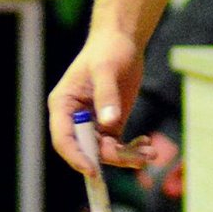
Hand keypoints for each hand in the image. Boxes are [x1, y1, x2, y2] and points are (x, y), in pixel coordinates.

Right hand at [47, 27, 150, 174]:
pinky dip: (132, 150)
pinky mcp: (111, 124)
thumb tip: (109, 122)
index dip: (76, 157)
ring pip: (105, 152)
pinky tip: (147, 145)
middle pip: (86, 150)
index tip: (93, 170)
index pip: (63, 139)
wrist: (123, 41)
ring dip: (126, 157)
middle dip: (110, 158)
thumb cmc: (108, 49)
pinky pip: (118, 146)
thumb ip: (106, 95)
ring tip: (149, 153)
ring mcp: (93, 123)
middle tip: (136, 159)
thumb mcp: (106, 69)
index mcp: (63, 105)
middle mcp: (75, 119)